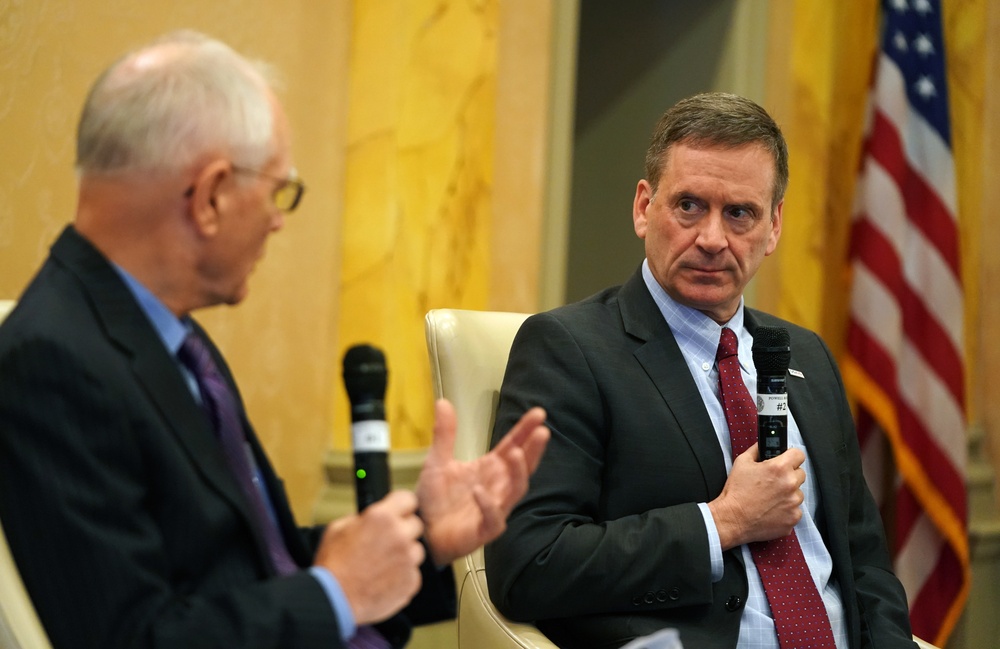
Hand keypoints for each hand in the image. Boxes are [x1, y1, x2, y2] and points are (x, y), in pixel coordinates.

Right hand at [313, 490, 424, 624]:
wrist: (333, 600)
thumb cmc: (332, 565)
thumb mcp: (338, 528)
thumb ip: (361, 518)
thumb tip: (371, 517)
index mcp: (381, 517)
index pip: (408, 499)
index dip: (402, 507)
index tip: (399, 513)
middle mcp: (399, 535)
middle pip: (416, 525)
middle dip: (403, 532)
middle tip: (386, 543)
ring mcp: (408, 559)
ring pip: (417, 550)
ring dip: (405, 555)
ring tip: (383, 565)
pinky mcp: (411, 581)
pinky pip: (413, 573)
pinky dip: (403, 576)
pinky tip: (385, 580)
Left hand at [415, 399, 549, 565]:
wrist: (421, 530)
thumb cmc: (435, 499)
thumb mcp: (437, 460)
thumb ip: (445, 434)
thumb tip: (443, 402)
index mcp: (490, 469)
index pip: (513, 445)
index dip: (526, 430)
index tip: (538, 413)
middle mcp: (498, 487)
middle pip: (522, 467)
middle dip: (534, 449)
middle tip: (542, 432)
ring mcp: (494, 508)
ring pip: (515, 490)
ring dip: (518, 472)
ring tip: (518, 454)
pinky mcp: (484, 529)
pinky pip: (492, 517)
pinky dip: (488, 504)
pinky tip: (479, 491)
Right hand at [708, 443, 805, 549]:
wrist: (732, 519)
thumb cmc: (736, 493)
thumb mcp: (742, 463)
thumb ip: (756, 450)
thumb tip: (763, 445)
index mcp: (779, 468)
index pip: (799, 455)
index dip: (791, 456)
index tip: (787, 461)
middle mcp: (790, 484)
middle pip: (800, 474)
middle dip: (789, 476)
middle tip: (773, 482)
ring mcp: (793, 503)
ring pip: (798, 493)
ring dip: (788, 494)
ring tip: (770, 498)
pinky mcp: (793, 518)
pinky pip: (795, 510)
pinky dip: (787, 510)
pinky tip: (772, 510)